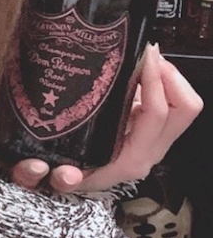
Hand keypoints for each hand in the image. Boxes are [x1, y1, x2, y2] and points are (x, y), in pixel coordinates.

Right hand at [11, 44, 202, 194]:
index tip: (140, 55)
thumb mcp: (55, 175)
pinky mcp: (157, 132)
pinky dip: (164, 83)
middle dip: (169, 73)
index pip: (158, 113)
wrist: (73, 184)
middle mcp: (150, 152)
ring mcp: (157, 142)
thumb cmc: (65, 172)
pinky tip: (142, 71)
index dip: (154, 81)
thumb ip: (51, 177)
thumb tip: (63, 175)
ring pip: (186, 103)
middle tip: (145, 53)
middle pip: (187, 107)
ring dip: (168, 76)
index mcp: (130, 159)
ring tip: (144, 58)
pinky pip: (176, 103)